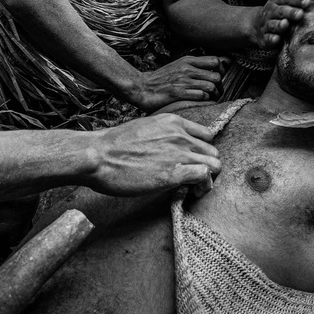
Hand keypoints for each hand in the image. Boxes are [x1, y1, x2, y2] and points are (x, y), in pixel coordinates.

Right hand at [87, 113, 221, 196]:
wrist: (98, 155)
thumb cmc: (114, 145)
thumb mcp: (145, 128)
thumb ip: (164, 135)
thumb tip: (170, 149)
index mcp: (174, 122)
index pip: (207, 135)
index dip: (202, 151)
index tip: (194, 162)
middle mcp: (181, 135)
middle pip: (213, 151)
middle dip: (207, 166)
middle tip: (195, 179)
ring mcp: (179, 153)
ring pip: (215, 163)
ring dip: (209, 178)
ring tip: (196, 188)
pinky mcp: (174, 173)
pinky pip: (205, 176)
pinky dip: (203, 186)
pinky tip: (193, 192)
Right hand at [127, 55, 225, 111]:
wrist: (142, 87)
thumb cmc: (163, 79)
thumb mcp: (180, 66)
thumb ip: (197, 65)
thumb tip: (220, 63)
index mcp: (188, 60)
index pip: (215, 61)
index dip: (222, 70)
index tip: (219, 78)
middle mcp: (187, 69)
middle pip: (217, 76)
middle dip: (220, 86)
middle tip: (217, 92)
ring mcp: (183, 81)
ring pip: (211, 86)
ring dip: (215, 95)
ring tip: (211, 99)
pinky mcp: (179, 93)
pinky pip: (201, 96)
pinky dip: (206, 101)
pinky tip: (203, 103)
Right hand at [249, 0, 312, 48]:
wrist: (256, 24)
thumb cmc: (277, 9)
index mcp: (277, 0)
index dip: (297, 0)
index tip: (308, 2)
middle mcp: (270, 11)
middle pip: (280, 11)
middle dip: (290, 13)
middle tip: (300, 14)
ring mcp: (266, 25)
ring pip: (272, 24)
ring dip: (279, 25)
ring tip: (286, 24)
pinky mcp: (264, 38)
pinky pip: (267, 38)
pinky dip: (271, 39)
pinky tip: (277, 38)